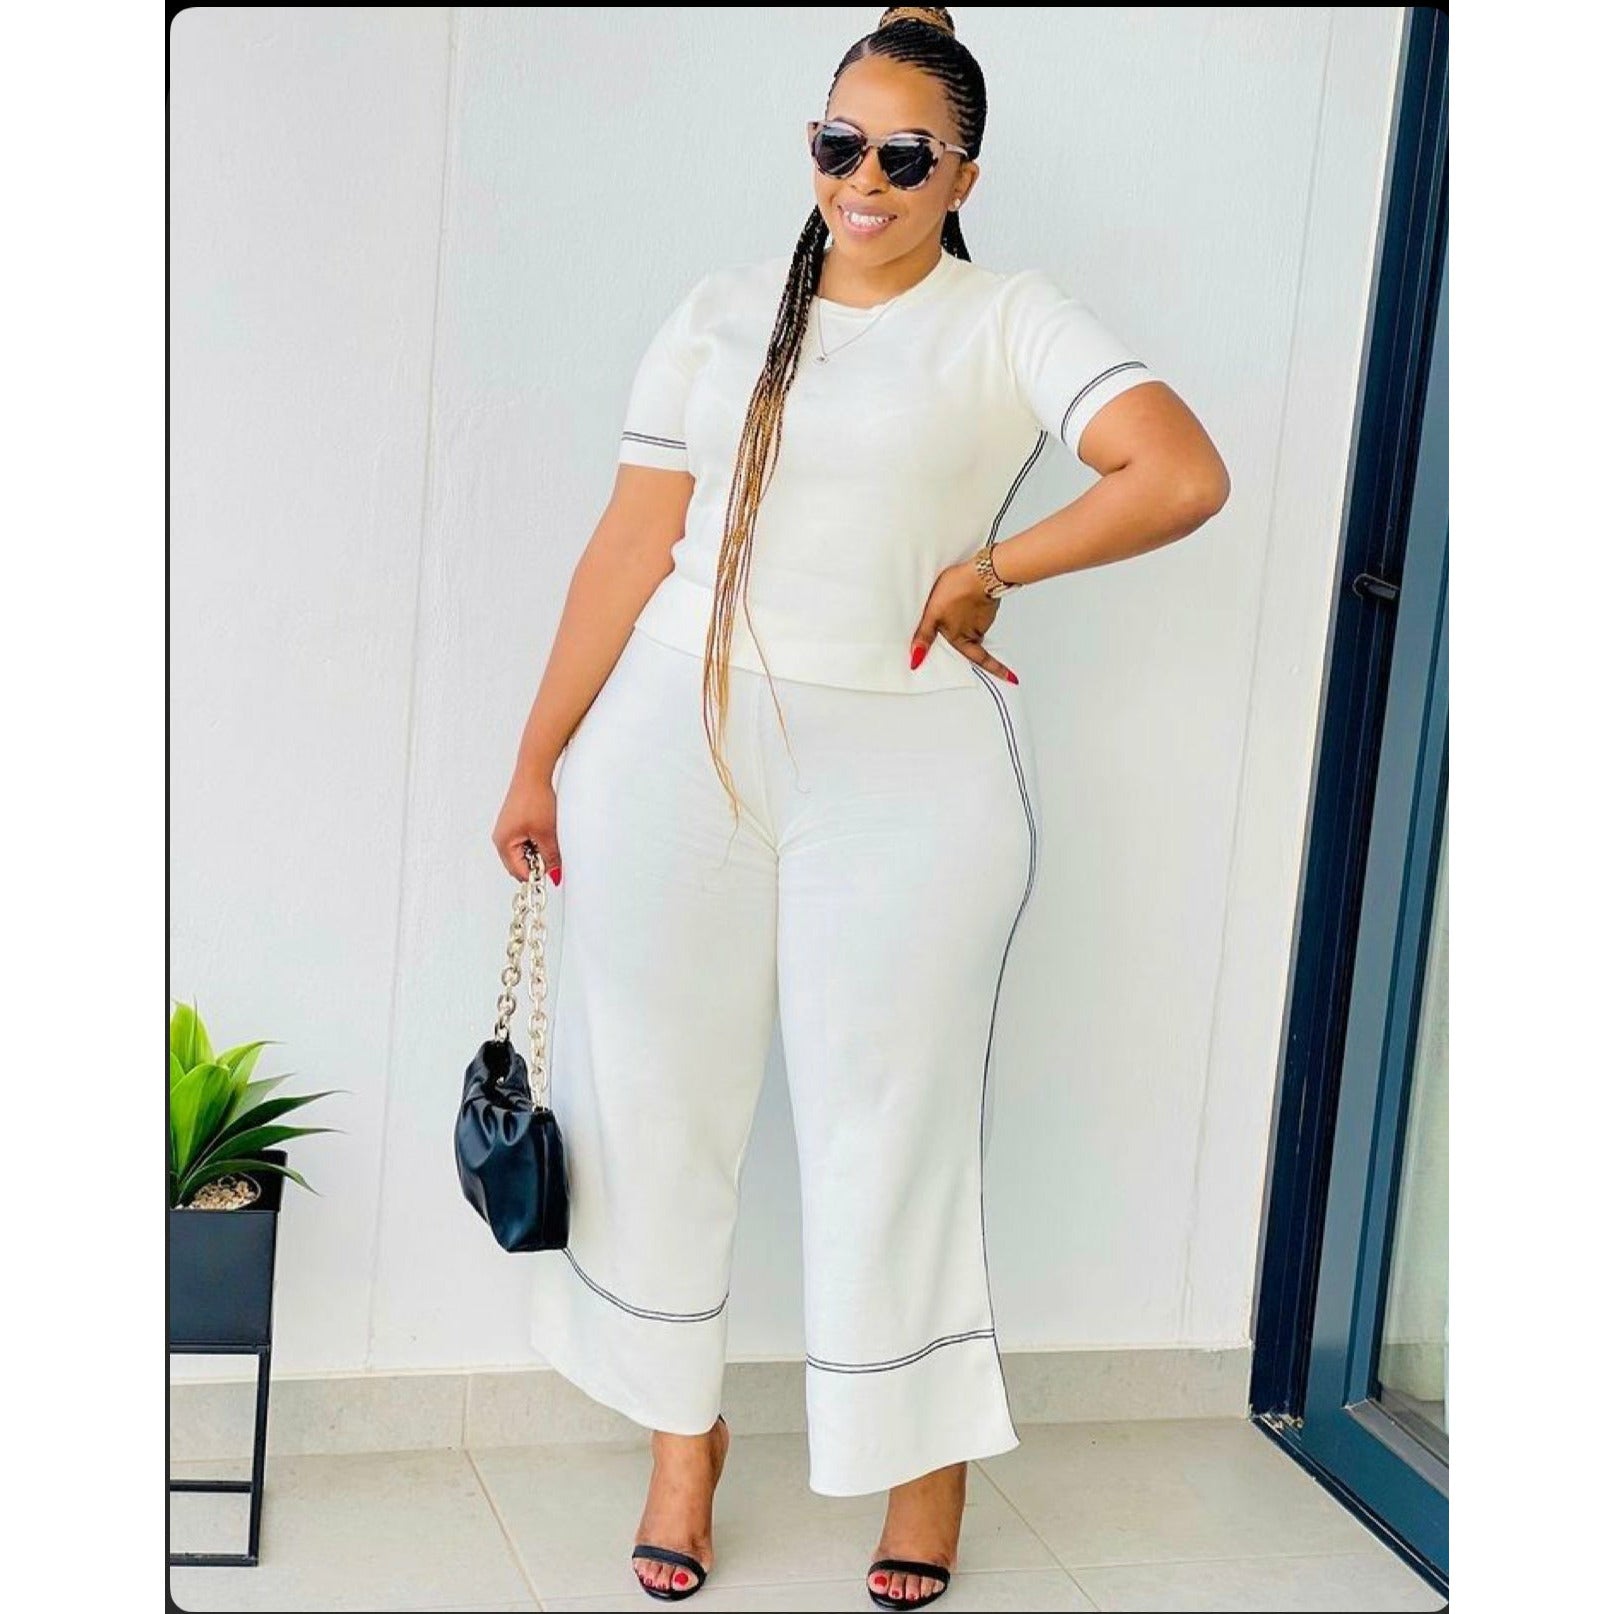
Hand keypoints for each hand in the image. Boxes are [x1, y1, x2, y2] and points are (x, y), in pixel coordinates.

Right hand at [491, 771, 561, 884]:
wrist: (534, 774)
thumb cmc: (534, 798)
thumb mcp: (547, 833)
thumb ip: (551, 857)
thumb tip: (554, 874)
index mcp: (504, 843)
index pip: (519, 872)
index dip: (536, 875)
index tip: (552, 872)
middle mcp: (501, 838)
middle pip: (519, 865)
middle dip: (536, 864)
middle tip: (552, 855)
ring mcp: (507, 830)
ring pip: (523, 853)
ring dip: (537, 852)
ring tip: (548, 839)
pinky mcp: (514, 823)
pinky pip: (524, 841)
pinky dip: (535, 841)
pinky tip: (545, 832)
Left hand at [910, 562, 1018, 682]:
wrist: (981, 571)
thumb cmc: (957, 591)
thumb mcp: (932, 614)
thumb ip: (924, 636)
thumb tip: (916, 659)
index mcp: (963, 637)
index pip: (980, 659)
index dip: (996, 669)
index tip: (1012, 679)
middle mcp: (976, 630)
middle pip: (973, 640)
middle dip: (971, 637)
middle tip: (964, 625)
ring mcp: (984, 617)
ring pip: (975, 624)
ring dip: (967, 617)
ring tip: (955, 601)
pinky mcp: (988, 603)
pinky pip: (980, 610)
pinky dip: (973, 605)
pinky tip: (965, 595)